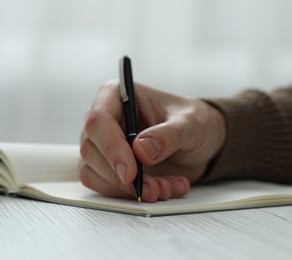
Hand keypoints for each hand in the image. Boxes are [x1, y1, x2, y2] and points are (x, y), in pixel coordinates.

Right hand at [80, 81, 225, 201]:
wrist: (200, 143)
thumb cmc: (193, 122)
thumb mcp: (190, 123)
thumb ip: (168, 135)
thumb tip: (141, 150)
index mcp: (117, 96)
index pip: (99, 121)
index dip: (111, 149)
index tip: (130, 173)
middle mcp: (105, 120)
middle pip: (91, 151)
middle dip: (122, 177)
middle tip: (153, 188)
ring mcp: (104, 146)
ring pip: (95, 173)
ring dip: (128, 190)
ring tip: (164, 188)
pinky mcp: (109, 168)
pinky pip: (107, 188)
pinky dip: (132, 195)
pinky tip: (163, 188)